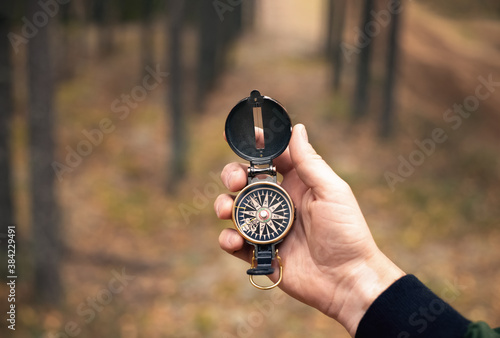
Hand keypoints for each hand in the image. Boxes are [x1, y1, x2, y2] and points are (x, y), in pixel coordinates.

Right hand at [214, 124, 404, 335]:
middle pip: (244, 180)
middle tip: (236, 181)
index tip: (236, 136)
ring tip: (227, 211)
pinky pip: (234, 240)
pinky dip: (228, 238)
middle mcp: (279, 202)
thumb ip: (310, 162)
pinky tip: (237, 240)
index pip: (271, 157)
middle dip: (232, 175)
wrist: (346, 280)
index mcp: (297, 183)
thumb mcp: (332, 192)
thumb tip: (296, 128)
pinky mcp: (260, 251)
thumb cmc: (347, 233)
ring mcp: (268, 227)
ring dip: (224, 205)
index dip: (253, 144)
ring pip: (234, 208)